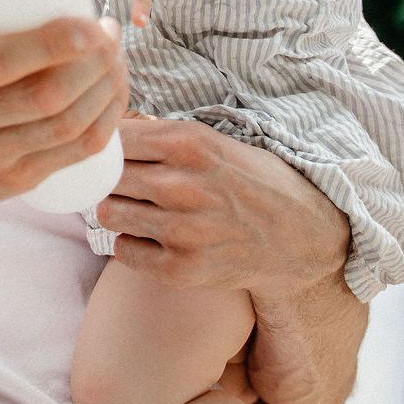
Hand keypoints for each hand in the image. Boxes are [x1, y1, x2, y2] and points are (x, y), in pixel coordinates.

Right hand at [0, 0, 126, 204]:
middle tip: (110, 35)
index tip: (90, 24)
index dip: (54, 44)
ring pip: (67, 127)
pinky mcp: (13, 181)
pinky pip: (73, 154)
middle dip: (94, 64)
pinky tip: (113, 97)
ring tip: (116, 59)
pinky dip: (104, 123)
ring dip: (106, 91)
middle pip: (45, 96)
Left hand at [97, 117, 348, 292]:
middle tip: (126, 187)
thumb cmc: (249, 182)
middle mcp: (182, 185)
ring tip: (141, 211)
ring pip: (107, 214)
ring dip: (118, 212)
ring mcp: (182, 230)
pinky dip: (132, 245)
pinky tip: (154, 239)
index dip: (106, 150)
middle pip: (105, 178)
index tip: (111, 158)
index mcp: (188, 143)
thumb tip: (101, 134)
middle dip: (109, 181)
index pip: (112, 140)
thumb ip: (158, 136)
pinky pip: (123, 251)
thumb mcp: (210, 142)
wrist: (302, 237)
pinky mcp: (182, 269)